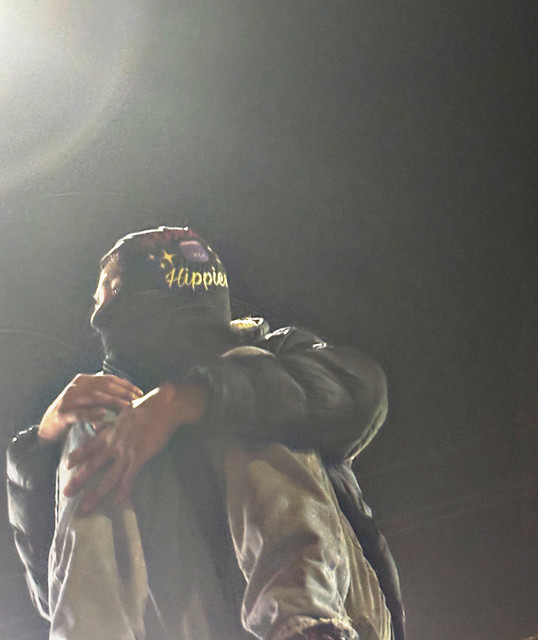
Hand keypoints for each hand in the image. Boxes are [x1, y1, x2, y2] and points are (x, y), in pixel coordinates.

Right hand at [38, 373, 142, 443]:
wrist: (48, 425)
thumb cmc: (74, 411)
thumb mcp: (89, 400)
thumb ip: (104, 394)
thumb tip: (129, 394)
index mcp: (84, 379)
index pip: (109, 379)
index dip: (126, 385)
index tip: (140, 392)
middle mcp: (76, 385)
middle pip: (104, 386)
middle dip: (123, 393)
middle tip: (137, 400)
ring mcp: (69, 398)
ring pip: (94, 397)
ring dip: (113, 401)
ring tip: (127, 407)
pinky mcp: (63, 413)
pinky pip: (80, 413)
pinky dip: (92, 413)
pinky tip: (103, 414)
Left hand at [63, 383, 206, 511]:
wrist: (163, 407)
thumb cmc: (147, 406)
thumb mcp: (123, 412)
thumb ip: (111, 423)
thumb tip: (97, 426)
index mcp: (111, 432)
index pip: (89, 446)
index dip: (77, 456)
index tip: (66, 465)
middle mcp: (115, 444)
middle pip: (92, 464)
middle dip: (79, 479)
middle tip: (66, 492)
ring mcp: (126, 452)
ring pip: (108, 477)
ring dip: (96, 493)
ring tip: (85, 506)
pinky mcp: (139, 457)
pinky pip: (128, 479)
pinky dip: (122, 492)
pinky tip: (116, 503)